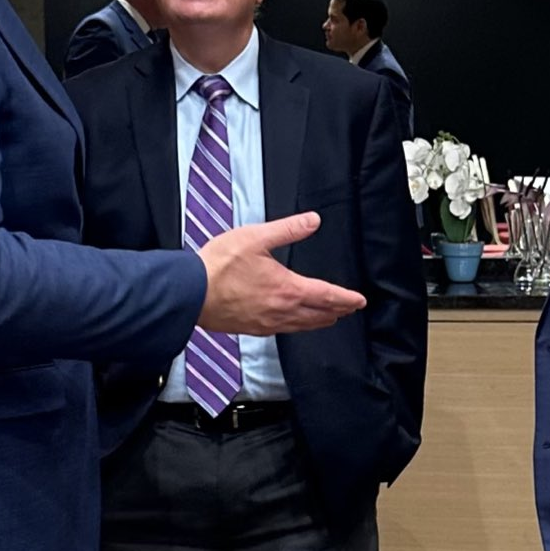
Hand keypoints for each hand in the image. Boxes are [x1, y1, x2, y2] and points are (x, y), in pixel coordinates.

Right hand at [196, 213, 366, 334]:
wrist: (190, 293)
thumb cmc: (218, 266)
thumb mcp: (256, 237)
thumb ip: (288, 229)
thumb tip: (313, 220)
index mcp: (287, 289)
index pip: (327, 296)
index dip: (347, 298)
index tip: (359, 300)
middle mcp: (281, 310)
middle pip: (319, 315)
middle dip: (338, 311)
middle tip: (349, 309)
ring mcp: (267, 323)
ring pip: (303, 325)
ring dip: (320, 321)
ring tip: (329, 318)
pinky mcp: (252, 328)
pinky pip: (284, 330)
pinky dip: (298, 327)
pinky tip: (294, 324)